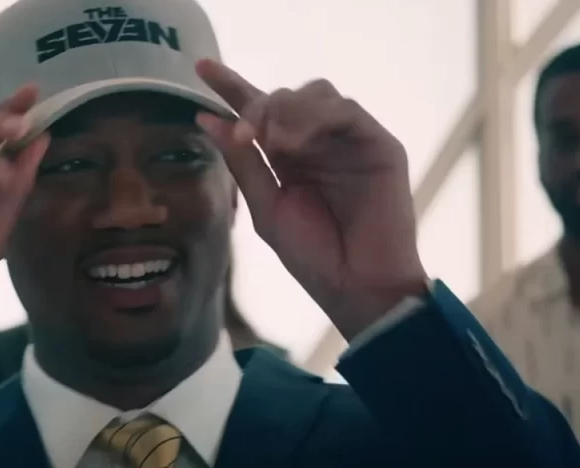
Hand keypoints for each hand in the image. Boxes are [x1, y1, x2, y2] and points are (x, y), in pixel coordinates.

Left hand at [195, 60, 427, 340]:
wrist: (357, 288)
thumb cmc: (314, 257)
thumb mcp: (265, 207)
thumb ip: (241, 162)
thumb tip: (206, 119)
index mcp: (288, 157)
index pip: (258, 111)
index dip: (231, 87)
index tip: (200, 67)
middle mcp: (318, 143)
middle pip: (284, 96)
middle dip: (256, 106)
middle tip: (243, 133)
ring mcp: (349, 141)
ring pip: (316, 94)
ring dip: (285, 110)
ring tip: (268, 139)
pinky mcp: (379, 145)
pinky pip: (346, 111)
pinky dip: (315, 118)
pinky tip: (293, 143)